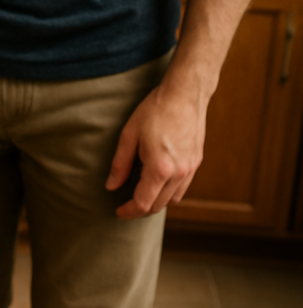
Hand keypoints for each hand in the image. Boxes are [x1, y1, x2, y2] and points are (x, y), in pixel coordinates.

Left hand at [105, 81, 206, 218]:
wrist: (184, 95)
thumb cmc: (154, 111)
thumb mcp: (129, 135)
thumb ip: (119, 164)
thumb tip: (111, 186)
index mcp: (160, 168)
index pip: (143, 203)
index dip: (129, 211)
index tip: (118, 211)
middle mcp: (178, 173)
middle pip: (158, 205)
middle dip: (140, 210)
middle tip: (125, 205)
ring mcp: (190, 169)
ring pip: (173, 199)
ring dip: (155, 202)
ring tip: (140, 196)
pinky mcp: (196, 162)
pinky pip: (183, 188)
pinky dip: (169, 193)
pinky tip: (157, 184)